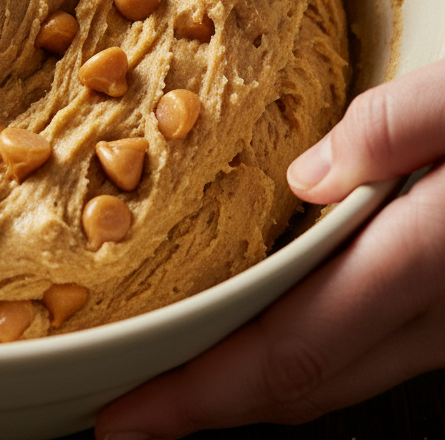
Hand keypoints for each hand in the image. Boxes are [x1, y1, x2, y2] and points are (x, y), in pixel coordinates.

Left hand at [94, 58, 444, 438]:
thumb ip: (403, 125)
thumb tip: (305, 176)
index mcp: (429, 258)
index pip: (292, 353)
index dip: (201, 396)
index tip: (125, 418)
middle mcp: (441, 313)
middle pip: (303, 384)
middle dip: (207, 405)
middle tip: (123, 406)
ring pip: (334, 375)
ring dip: (249, 385)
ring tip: (173, 369)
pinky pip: (362, 351)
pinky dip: (298, 354)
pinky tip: (258, 327)